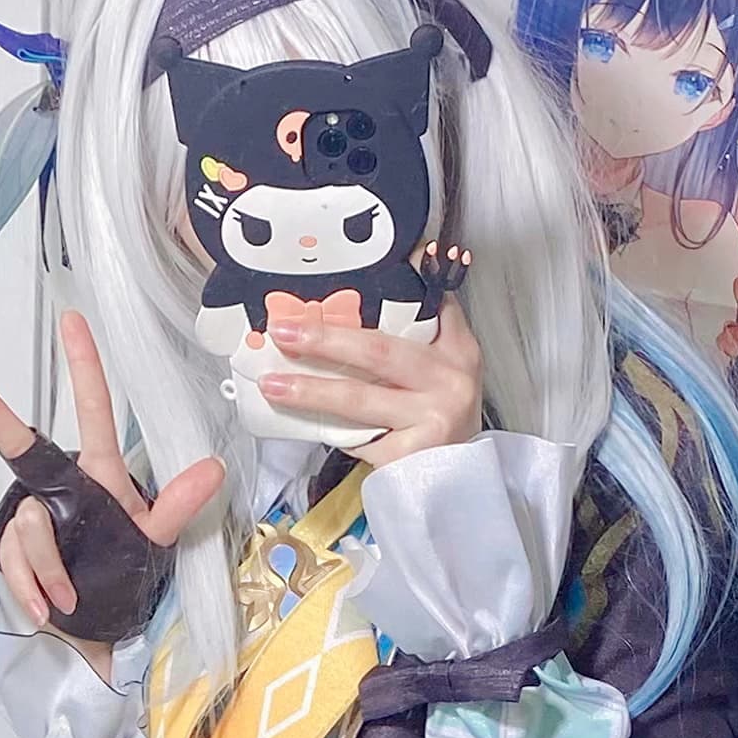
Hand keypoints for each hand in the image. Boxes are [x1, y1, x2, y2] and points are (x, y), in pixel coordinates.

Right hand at [0, 310, 224, 637]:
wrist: (94, 628)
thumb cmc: (122, 576)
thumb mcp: (155, 541)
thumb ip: (177, 505)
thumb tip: (214, 468)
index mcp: (99, 476)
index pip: (93, 410)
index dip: (83, 365)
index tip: (71, 321)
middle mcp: (59, 487)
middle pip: (21, 444)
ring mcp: (31, 515)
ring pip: (30, 526)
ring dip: (51, 568)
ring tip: (70, 597)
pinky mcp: (11, 546)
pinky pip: (16, 560)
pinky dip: (34, 589)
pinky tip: (48, 608)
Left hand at [261, 292, 482, 463]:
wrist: (465, 476)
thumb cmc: (446, 410)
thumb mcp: (452, 360)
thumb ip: (429, 318)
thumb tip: (406, 261)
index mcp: (457, 350)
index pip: (421, 309)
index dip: (383, 292)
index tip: (337, 284)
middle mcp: (448, 383)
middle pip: (377, 353)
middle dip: (325, 340)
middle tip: (283, 332)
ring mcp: (429, 422)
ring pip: (358, 400)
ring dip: (310, 391)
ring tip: (272, 383)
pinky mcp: (407, 459)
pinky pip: (357, 439)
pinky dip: (330, 430)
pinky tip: (300, 422)